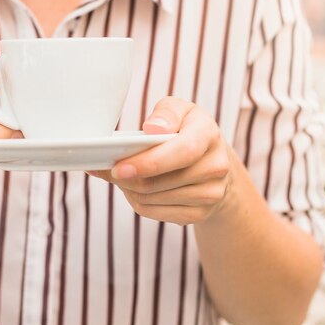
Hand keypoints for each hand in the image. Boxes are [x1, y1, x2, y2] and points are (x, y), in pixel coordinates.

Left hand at [88, 97, 232, 225]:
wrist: (213, 163)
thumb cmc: (188, 131)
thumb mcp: (179, 110)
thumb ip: (166, 113)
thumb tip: (152, 128)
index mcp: (209, 134)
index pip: (182, 152)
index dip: (148, 163)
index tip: (118, 168)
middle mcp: (216, 166)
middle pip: (160, 181)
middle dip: (127, 178)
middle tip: (108, 170)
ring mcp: (210, 194)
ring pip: (152, 199)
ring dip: (129, 189)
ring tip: (122, 176)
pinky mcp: (200, 214)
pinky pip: (155, 213)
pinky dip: (138, 202)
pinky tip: (135, 189)